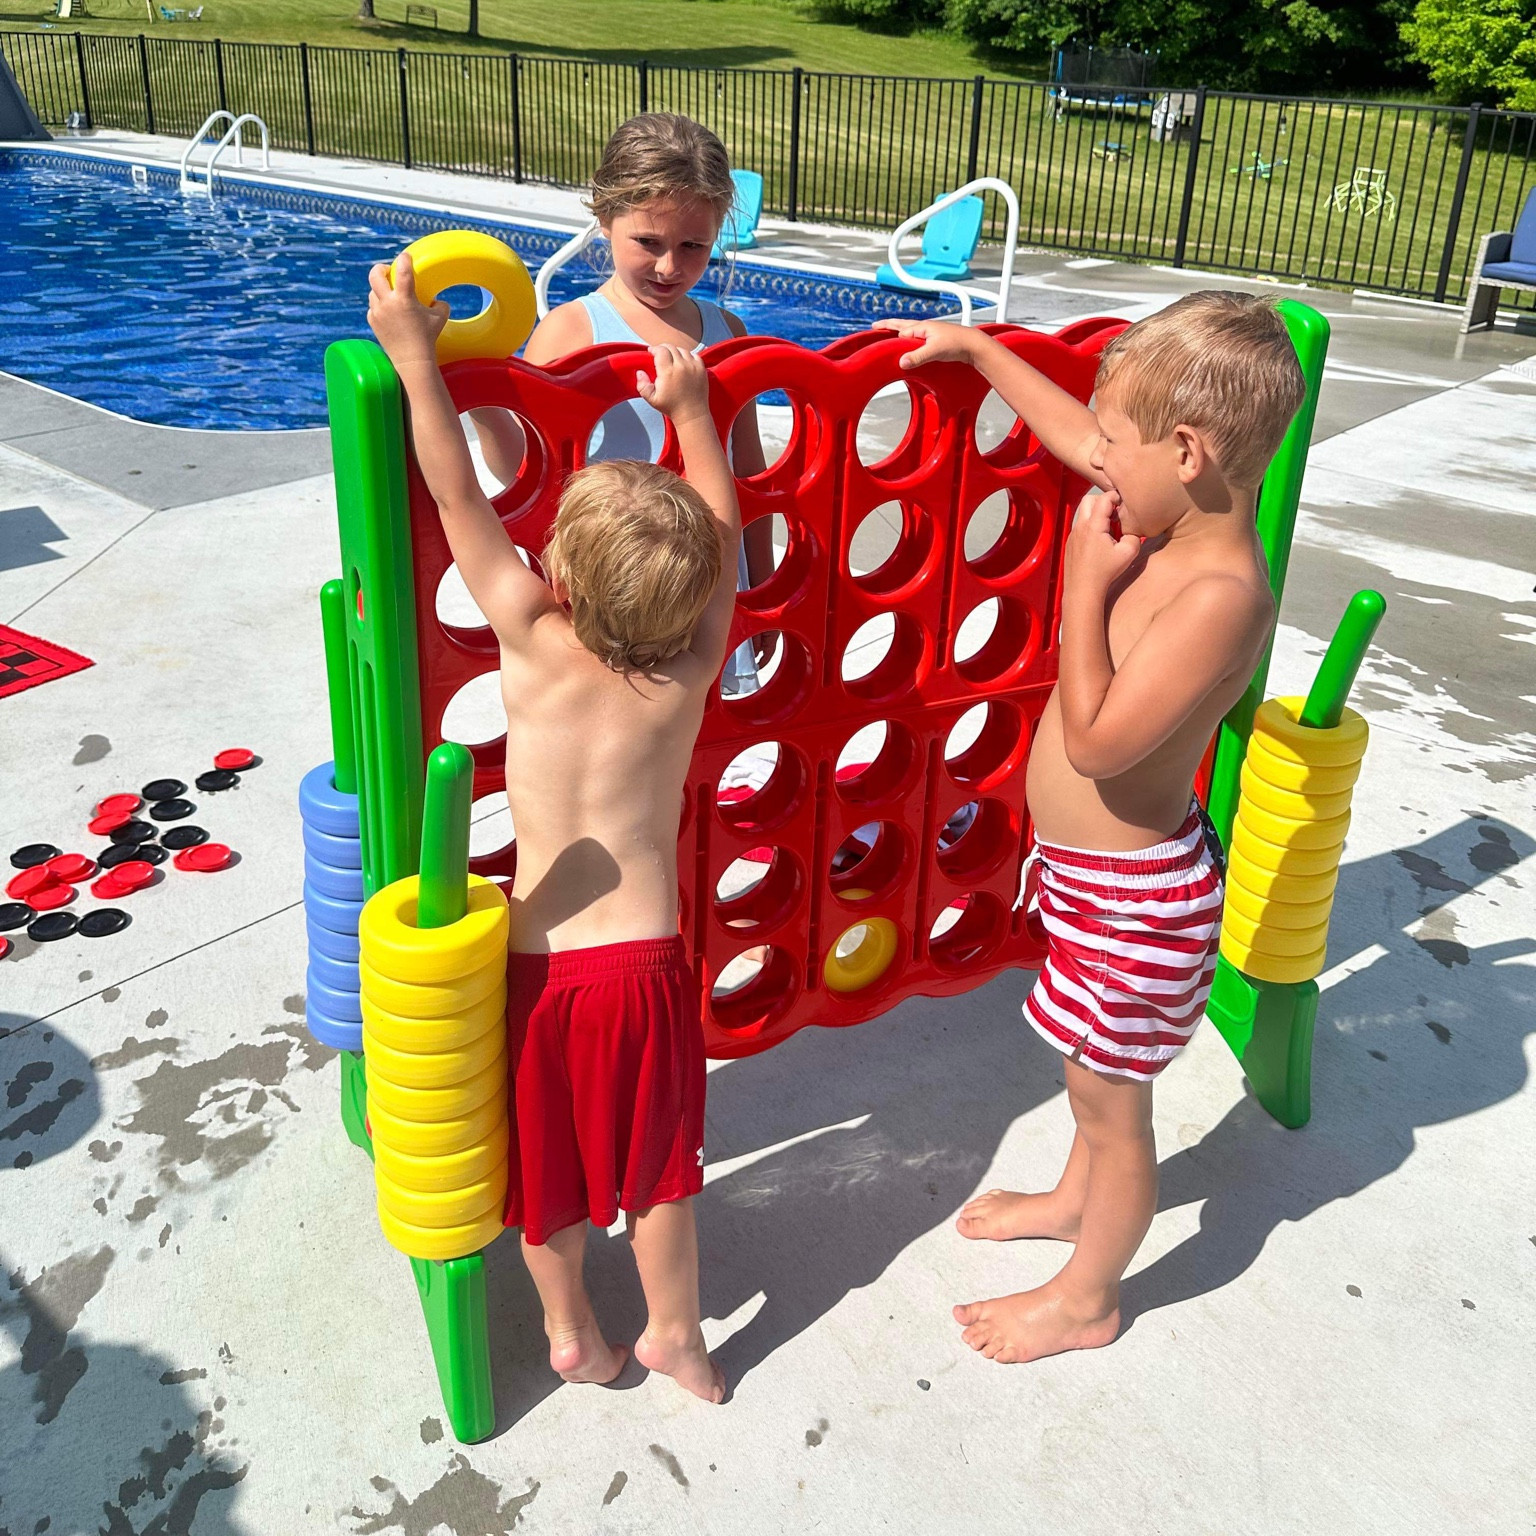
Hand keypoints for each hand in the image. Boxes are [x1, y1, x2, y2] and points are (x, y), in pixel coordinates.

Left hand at [367, 253, 447, 369]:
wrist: (412, 360)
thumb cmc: (428, 338)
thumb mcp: (440, 318)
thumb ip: (440, 305)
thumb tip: (436, 301)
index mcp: (404, 298)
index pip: (402, 270)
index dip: (404, 259)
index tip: (406, 257)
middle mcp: (388, 302)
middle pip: (375, 274)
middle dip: (380, 269)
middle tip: (387, 270)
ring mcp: (378, 312)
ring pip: (373, 291)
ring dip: (380, 289)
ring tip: (389, 294)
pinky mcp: (373, 321)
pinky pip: (373, 307)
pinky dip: (379, 306)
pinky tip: (387, 311)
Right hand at [637, 344, 709, 423]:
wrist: (692, 414)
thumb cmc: (672, 408)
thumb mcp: (652, 399)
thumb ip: (642, 385)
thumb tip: (640, 372)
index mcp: (668, 372)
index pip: (660, 350)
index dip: (654, 349)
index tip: (651, 352)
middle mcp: (681, 366)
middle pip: (671, 347)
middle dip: (663, 348)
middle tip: (659, 353)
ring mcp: (693, 367)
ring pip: (682, 350)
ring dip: (675, 351)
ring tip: (671, 357)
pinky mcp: (702, 369)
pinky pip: (694, 355)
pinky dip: (687, 355)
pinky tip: (683, 361)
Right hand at [872, 319, 978, 368]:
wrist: (974, 345)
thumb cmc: (957, 343)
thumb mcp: (934, 351)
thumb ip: (917, 357)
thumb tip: (902, 362)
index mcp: (923, 327)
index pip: (901, 331)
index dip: (889, 333)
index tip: (876, 334)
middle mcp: (925, 328)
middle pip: (903, 325)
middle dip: (889, 325)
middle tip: (877, 326)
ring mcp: (931, 334)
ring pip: (910, 331)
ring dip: (900, 332)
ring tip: (890, 334)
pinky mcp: (936, 341)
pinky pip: (918, 339)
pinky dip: (910, 341)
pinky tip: (910, 346)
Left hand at [1065, 490, 1139, 593]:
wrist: (1083, 589)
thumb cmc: (1105, 572)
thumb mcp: (1128, 552)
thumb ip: (1134, 535)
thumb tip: (1131, 528)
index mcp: (1094, 525)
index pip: (1104, 498)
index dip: (1116, 496)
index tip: (1124, 503)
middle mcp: (1080, 526)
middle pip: (1088, 499)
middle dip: (1103, 500)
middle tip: (1115, 512)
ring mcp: (1073, 534)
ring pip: (1083, 513)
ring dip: (1096, 513)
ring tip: (1110, 527)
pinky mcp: (1070, 543)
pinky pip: (1080, 526)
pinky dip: (1090, 525)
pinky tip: (1100, 539)